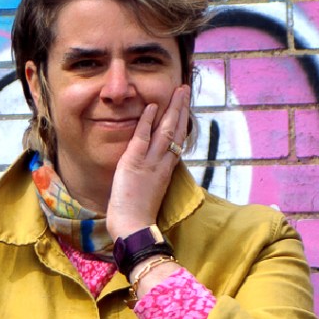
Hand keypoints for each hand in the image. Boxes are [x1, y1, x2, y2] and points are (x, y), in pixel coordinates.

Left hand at [106, 85, 190, 239]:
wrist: (134, 229)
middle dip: (181, 108)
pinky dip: (147, 121)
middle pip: (176, 131)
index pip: (177, 142)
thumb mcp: (149, 194)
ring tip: (178, 90)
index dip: (181, 122)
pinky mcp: (133, 164)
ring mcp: (149, 163)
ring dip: (172, 108)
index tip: (184, 107)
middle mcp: (162, 164)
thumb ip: (151, 179)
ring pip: (165, 131)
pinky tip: (152, 106)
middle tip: (185, 89)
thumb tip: (149, 171)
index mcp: (166, 171)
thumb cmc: (138, 218)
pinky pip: (142, 138)